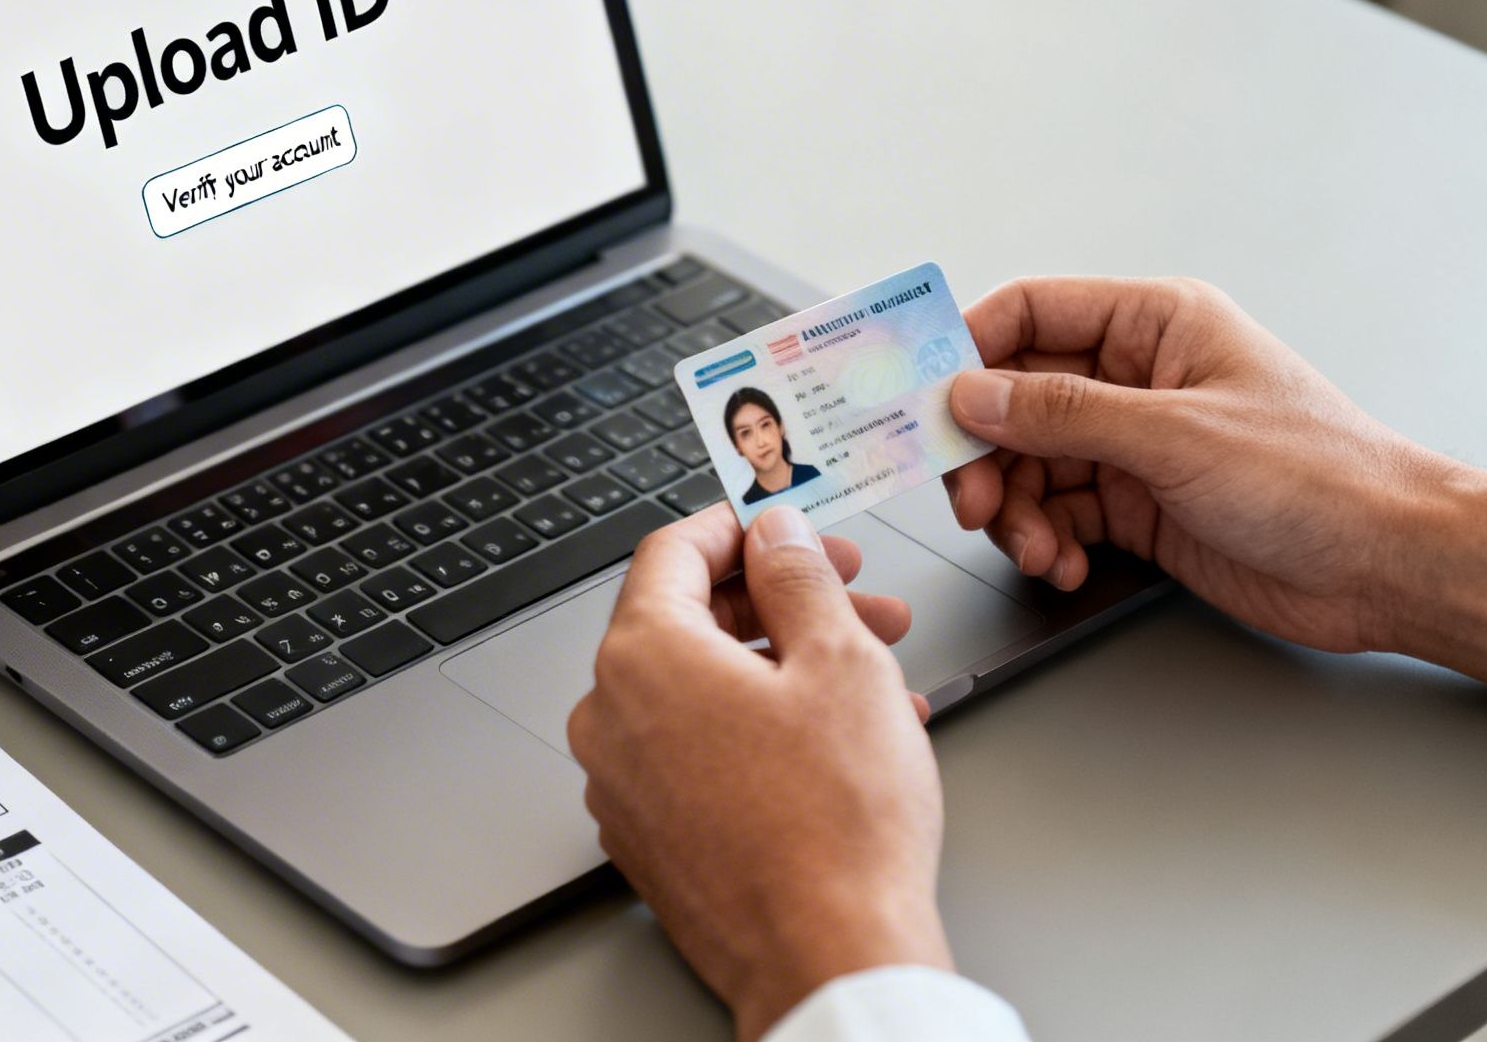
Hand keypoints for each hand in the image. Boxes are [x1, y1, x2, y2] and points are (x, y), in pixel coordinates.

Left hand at [568, 504, 946, 1041]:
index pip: (672, 551)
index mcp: (642, 657)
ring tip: (875, 679)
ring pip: (701, 691)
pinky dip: (759, 730)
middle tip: (859, 601)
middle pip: (688, 621)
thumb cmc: (836, 828)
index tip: (789, 528)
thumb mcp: (841, 661)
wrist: (827, 959)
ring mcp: (621, 784)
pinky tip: (837, 742)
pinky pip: (696, 752)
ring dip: (785, 669)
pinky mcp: (647, 836)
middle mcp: (610, 717)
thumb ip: (799, 576)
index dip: (742, 528)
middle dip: (783, 604)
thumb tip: (776, 532)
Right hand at [943, 277, 1456, 653]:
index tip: (923, 399)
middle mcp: (1138, 379)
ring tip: (1036, 549)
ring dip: (1016, 512)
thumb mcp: (1178, 436)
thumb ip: (1065, 413)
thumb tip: (973, 394)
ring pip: (1029, 465)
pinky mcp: (1138, 506)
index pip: (1030, 313)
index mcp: (1155, 325)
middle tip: (972, 500)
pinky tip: (1066, 563)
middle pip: (1015, 400)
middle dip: (985, 454)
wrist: (1389, 566)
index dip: (967, 350)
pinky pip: (1058, 514)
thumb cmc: (1322, 477)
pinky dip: (1047, 543)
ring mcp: (1135, 444)